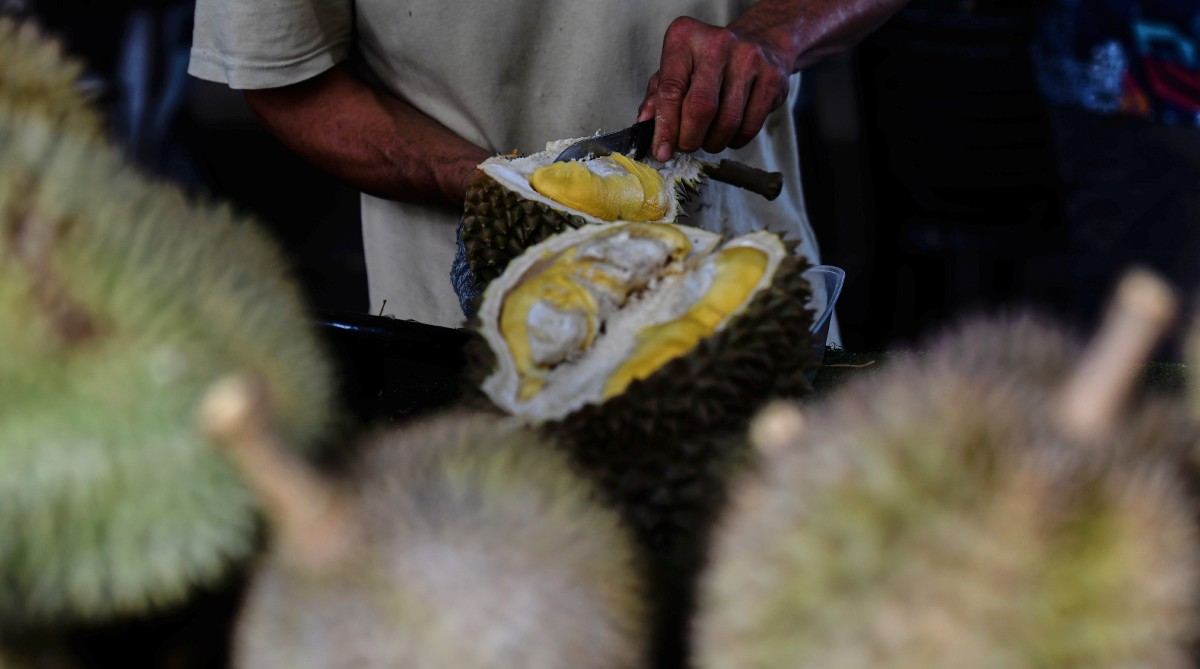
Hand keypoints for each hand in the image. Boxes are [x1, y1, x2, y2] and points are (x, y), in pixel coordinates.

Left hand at [638, 16, 791, 161]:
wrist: (761, 43)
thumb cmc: (708, 61)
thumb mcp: (677, 69)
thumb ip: (658, 97)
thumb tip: (645, 125)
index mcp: (685, 38)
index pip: (670, 90)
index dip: (665, 127)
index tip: (662, 151)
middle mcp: (718, 44)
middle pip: (700, 108)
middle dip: (690, 138)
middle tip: (686, 146)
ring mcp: (749, 60)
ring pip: (727, 122)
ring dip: (713, 142)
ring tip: (707, 139)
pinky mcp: (772, 79)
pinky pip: (749, 127)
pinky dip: (735, 141)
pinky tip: (728, 134)